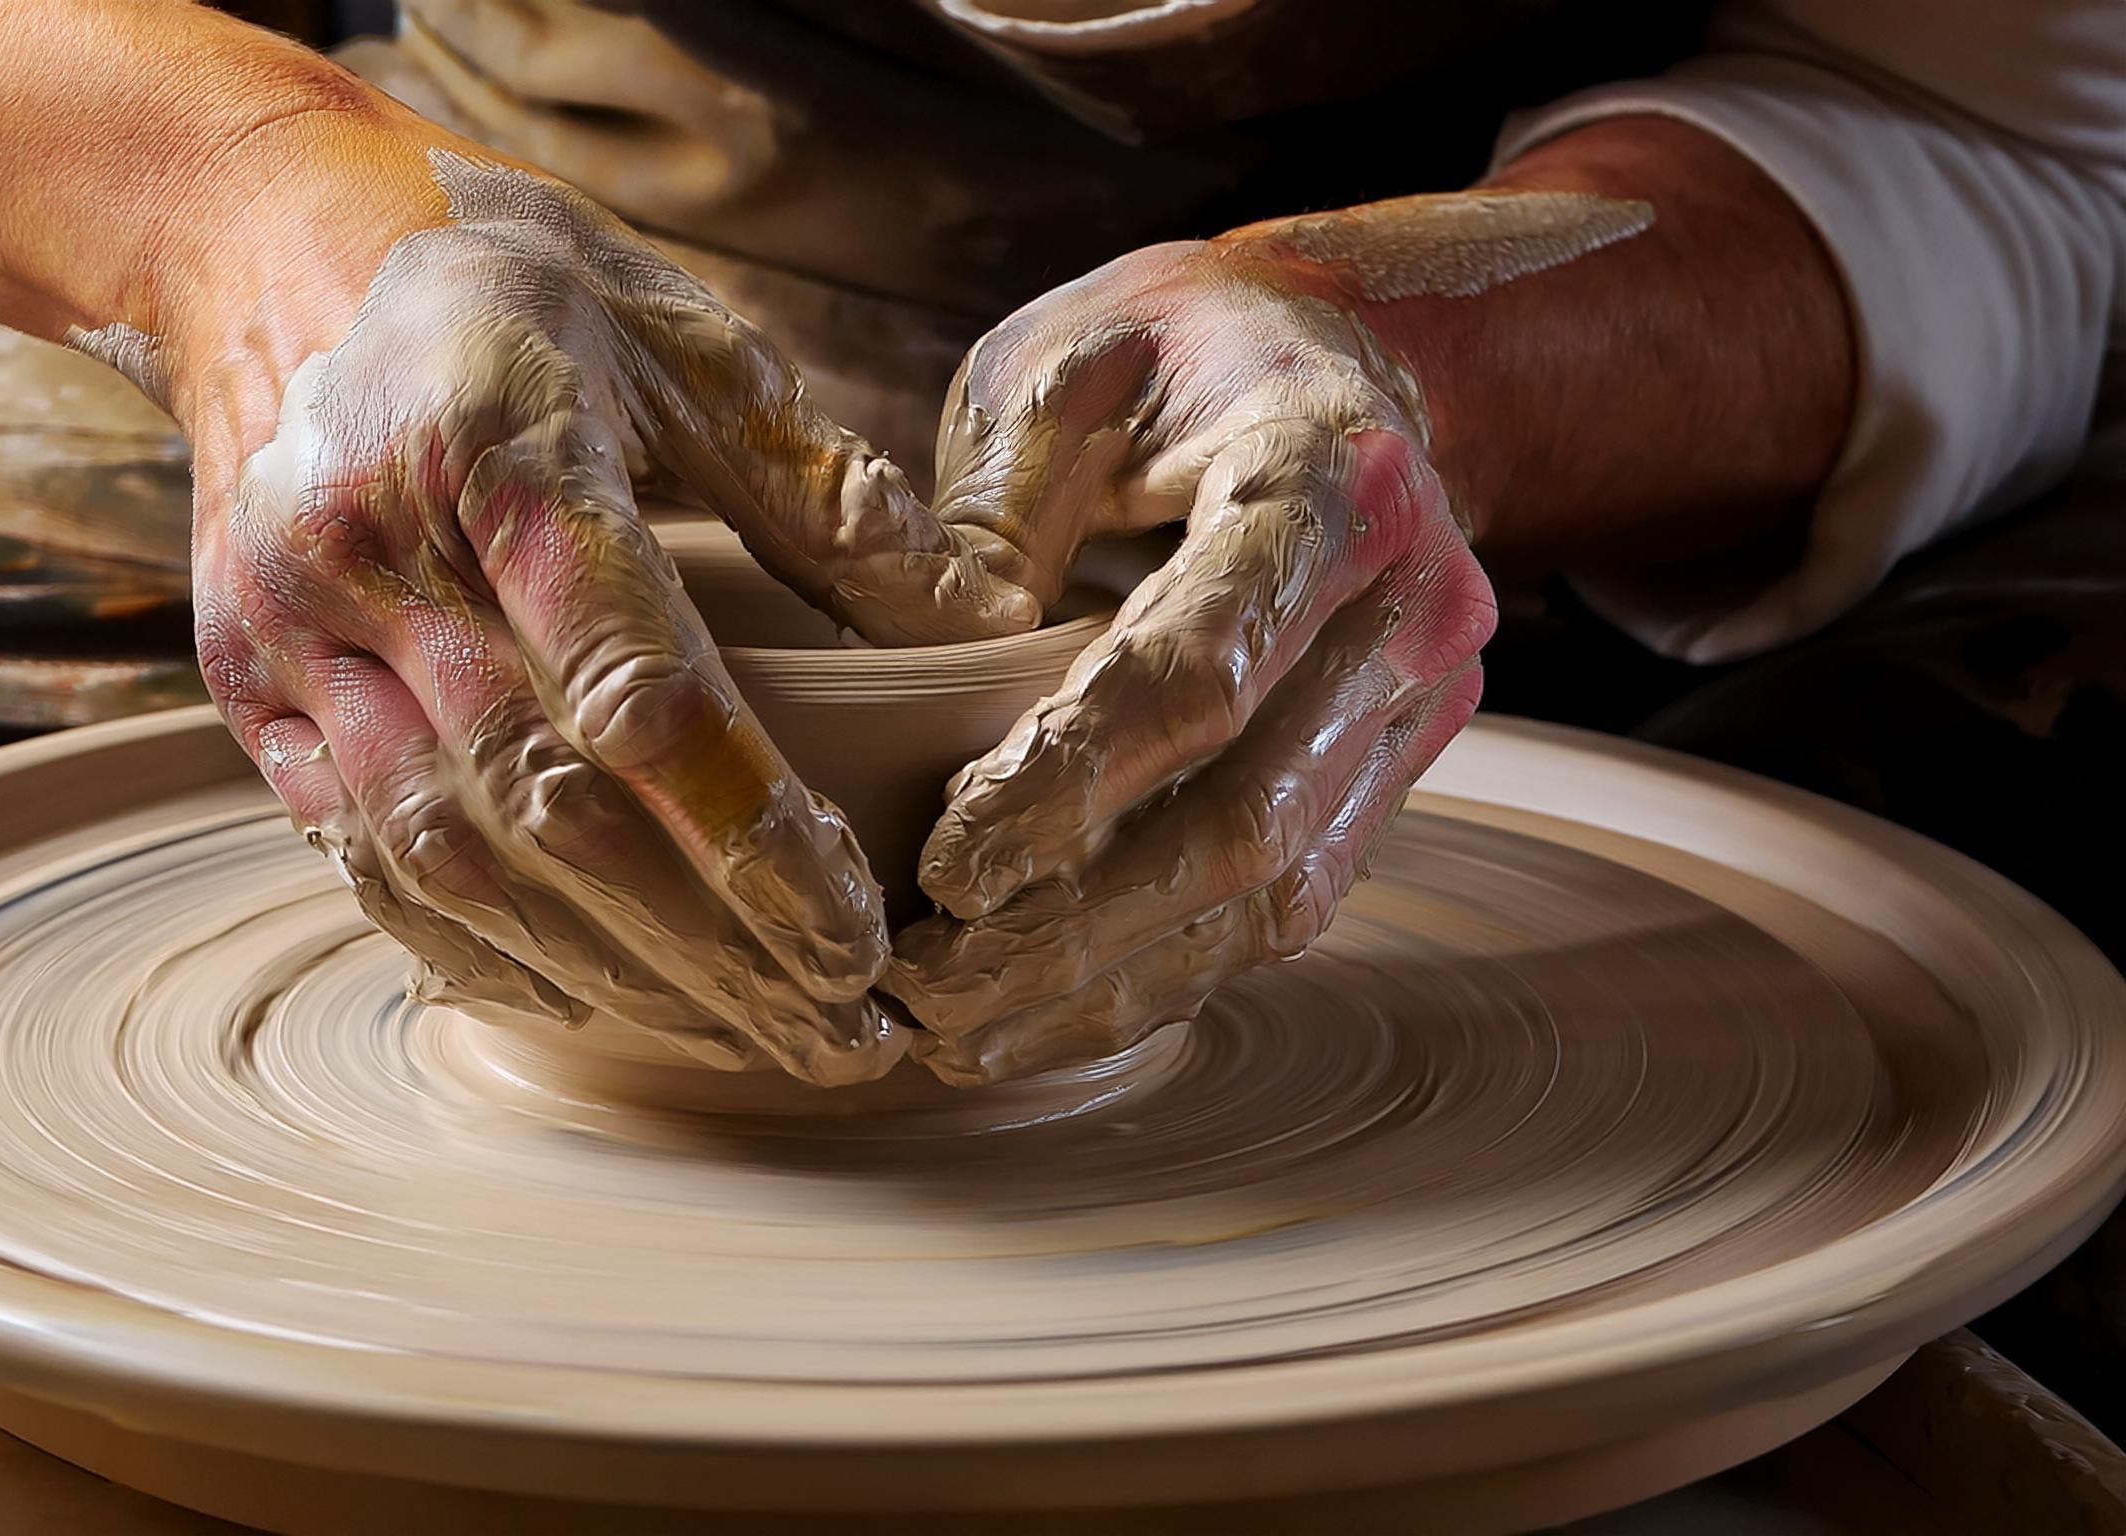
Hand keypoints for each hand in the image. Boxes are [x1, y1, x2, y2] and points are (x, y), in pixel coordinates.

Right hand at [177, 140, 1033, 1085]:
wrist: (262, 243)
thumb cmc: (507, 285)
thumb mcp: (682, 336)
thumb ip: (822, 489)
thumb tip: (979, 622)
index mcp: (501, 450)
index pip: (637, 690)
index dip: (752, 837)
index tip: (857, 937)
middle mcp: (375, 556)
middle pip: (552, 811)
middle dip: (711, 953)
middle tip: (844, 1034)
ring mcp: (292, 632)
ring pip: (450, 860)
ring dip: (607, 977)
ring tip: (744, 1042)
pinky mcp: (244, 686)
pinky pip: (357, 857)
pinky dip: (476, 945)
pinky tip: (585, 998)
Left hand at [885, 238, 1494, 1084]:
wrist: (1344, 360)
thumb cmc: (1175, 351)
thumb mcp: (1058, 369)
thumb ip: (991, 511)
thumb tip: (916, 674)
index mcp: (1330, 474)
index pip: (1205, 666)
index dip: (1074, 779)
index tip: (950, 861)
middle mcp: (1413, 603)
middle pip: (1248, 814)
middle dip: (1078, 920)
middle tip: (927, 980)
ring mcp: (1422, 700)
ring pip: (1277, 890)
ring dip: (1112, 977)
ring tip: (961, 1030)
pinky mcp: (1396, 769)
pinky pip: (1290, 905)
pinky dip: (1163, 971)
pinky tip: (1045, 1012)